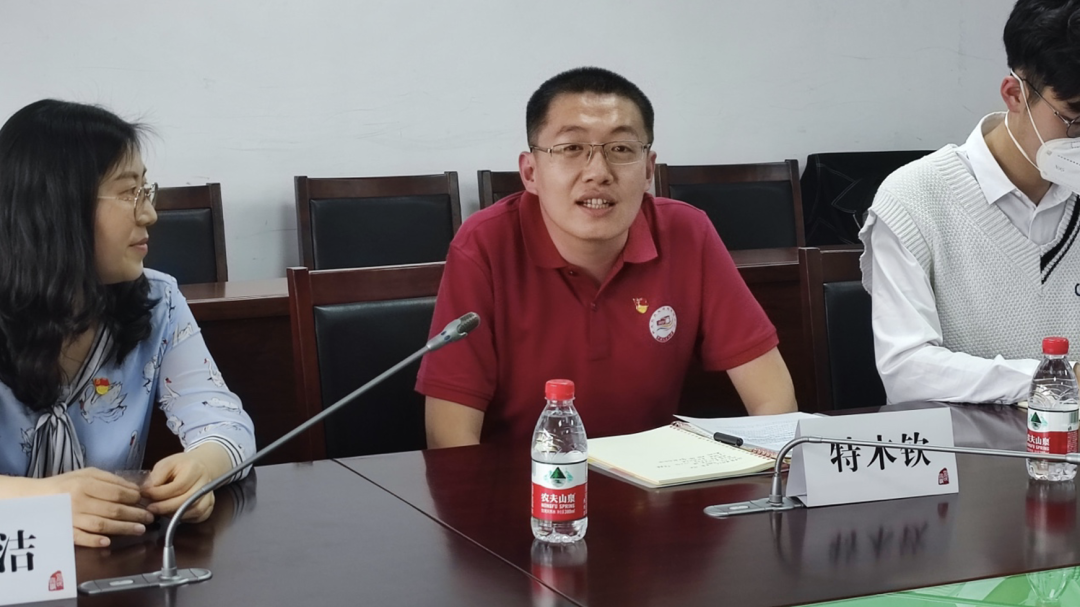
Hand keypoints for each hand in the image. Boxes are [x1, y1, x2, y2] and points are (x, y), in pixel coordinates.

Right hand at [33, 468, 153, 547]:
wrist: (35, 497)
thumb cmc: (66, 484)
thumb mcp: (87, 474)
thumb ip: (111, 479)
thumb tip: (134, 488)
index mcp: (86, 484)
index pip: (117, 492)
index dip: (134, 498)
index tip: (145, 501)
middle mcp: (79, 500)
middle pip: (113, 510)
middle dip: (135, 515)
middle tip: (149, 518)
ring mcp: (71, 517)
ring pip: (102, 525)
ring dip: (123, 528)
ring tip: (139, 530)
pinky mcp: (64, 531)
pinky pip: (81, 538)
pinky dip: (94, 541)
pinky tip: (107, 542)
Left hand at [143, 450, 218, 522]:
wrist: (198, 466)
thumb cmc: (179, 466)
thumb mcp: (165, 464)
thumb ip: (155, 477)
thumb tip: (146, 492)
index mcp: (195, 469)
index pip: (178, 486)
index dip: (159, 493)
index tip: (145, 494)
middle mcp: (206, 482)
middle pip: (187, 500)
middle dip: (165, 507)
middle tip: (150, 508)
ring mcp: (210, 494)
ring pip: (195, 510)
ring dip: (175, 514)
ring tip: (160, 511)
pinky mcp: (210, 505)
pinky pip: (199, 516)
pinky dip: (185, 518)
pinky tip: (173, 514)